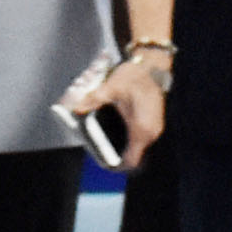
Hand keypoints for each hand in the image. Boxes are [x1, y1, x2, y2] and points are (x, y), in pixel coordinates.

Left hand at [67, 51, 169, 168]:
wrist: (152, 65)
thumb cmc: (135, 76)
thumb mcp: (111, 87)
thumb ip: (94, 100)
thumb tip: (77, 108)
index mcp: (141, 129)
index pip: (131, 161)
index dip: (116, 166)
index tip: (104, 164)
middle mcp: (151, 132)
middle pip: (134, 155)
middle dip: (116, 153)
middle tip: (99, 148)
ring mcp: (154, 127)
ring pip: (138, 146)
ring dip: (124, 145)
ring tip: (106, 138)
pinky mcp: (154, 121)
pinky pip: (141, 137)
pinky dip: (130, 137)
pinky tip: (118, 127)